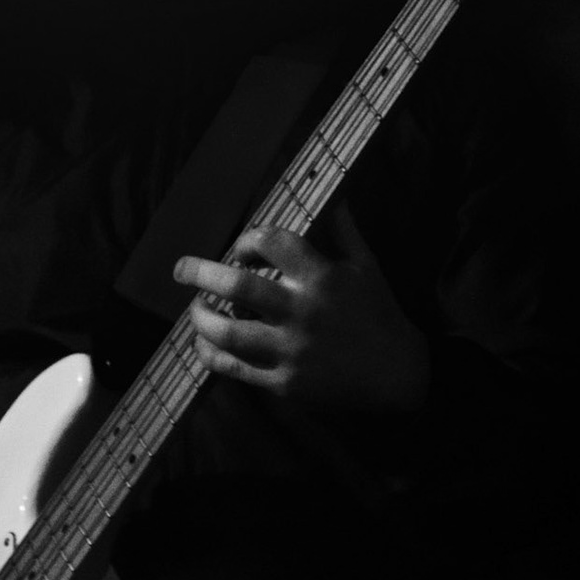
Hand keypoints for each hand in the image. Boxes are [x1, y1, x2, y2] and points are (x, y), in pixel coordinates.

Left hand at [175, 204, 429, 412]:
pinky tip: (204, 345)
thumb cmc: (380, 314)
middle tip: (180, 269)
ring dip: (201, 319)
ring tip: (194, 310)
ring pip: (229, 333)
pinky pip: (236, 369)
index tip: (240, 249)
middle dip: (200, 272)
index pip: (272, 242)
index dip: (247, 240)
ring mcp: (291, 350)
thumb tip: (333, 196)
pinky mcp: (285, 383)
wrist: (399, 374)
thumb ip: (346, 230)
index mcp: (322, 277)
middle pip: (238, 285)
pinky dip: (212, 355)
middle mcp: (302, 311)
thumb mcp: (368, 267)